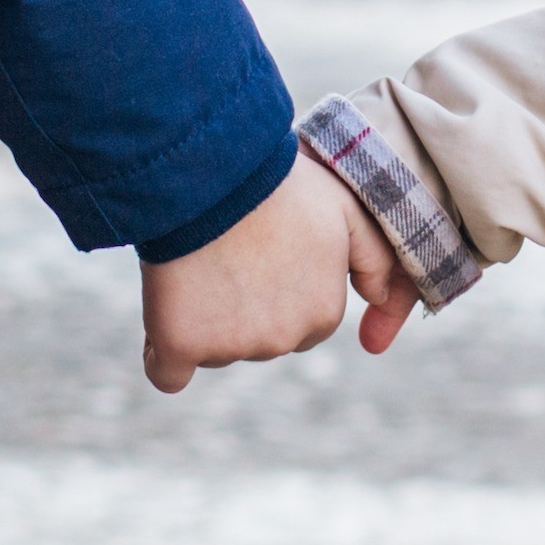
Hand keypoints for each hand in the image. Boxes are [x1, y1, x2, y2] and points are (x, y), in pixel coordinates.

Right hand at [139, 160, 419, 394]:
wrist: (213, 171)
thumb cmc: (280, 183)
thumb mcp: (346, 209)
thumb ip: (374, 258)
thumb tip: (380, 299)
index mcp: (322, 313)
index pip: (299, 319)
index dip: (277, 285)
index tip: (261, 249)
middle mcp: (282, 341)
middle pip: (257, 338)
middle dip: (244, 305)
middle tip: (228, 251)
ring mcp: (230, 347)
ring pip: (215, 348)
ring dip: (204, 318)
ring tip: (198, 261)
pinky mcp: (181, 345)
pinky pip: (168, 374)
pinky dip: (164, 355)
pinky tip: (165, 325)